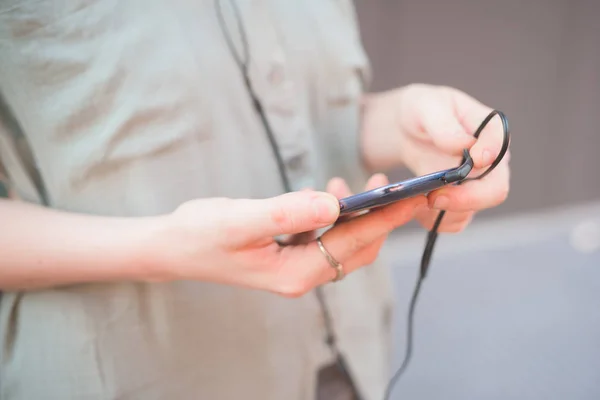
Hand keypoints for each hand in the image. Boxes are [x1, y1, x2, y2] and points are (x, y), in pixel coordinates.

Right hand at [156, 175, 424, 296]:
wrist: (173, 248)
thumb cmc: (200, 234)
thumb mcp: (239, 220)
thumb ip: (286, 212)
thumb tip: (333, 202)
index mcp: (294, 273)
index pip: (352, 243)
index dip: (385, 218)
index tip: (413, 195)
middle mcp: (300, 275)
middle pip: (357, 248)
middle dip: (381, 217)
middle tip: (397, 185)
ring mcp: (295, 267)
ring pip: (343, 243)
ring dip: (359, 216)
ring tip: (362, 184)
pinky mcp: (288, 255)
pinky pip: (325, 237)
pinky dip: (336, 217)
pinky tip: (329, 195)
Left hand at [361, 83, 509, 231]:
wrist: (406, 129)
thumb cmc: (422, 110)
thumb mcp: (427, 106)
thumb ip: (444, 123)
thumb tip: (464, 144)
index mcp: (490, 131)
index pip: (500, 144)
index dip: (489, 154)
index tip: (474, 159)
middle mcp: (490, 163)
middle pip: (494, 190)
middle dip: (466, 199)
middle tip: (434, 197)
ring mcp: (476, 185)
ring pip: (473, 211)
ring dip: (444, 212)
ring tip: (416, 199)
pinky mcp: (459, 203)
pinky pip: (452, 222)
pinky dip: (433, 220)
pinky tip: (414, 206)